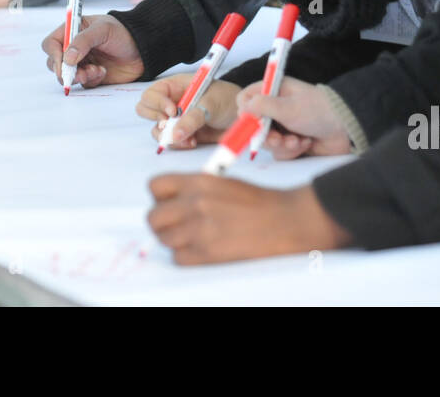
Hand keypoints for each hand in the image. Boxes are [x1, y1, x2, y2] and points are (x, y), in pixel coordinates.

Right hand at [41, 14, 144, 88]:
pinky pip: (83, 83)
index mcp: (72, 31)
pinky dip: (91, 79)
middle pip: (55, 63)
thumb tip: (67, 58)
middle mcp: (74, 48)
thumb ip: (83, 41)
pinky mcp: (91, 76)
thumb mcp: (103, 30)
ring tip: (96, 71)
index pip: (51, 44)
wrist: (144, 48)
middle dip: (64, 70)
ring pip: (67, 76)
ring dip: (78, 76)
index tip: (64, 62)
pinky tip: (103, 72)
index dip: (54, 54)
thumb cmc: (123, 32)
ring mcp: (82, 63)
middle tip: (78, 73)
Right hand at [136, 77, 239, 148]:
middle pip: (146, 109)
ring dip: (168, 136)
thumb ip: (192, 118)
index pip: (153, 93)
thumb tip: (174, 134)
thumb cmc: (227, 99)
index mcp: (175, 86)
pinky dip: (178, 144)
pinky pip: (170, 141)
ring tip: (188, 139)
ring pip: (157, 129)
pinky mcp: (182, 133)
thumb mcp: (211, 104)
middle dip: (156, 120)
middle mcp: (171, 101)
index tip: (172, 112)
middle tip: (170, 126)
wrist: (241, 116)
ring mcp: (175, 119)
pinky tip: (193, 142)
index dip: (158, 103)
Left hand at [146, 178, 352, 264]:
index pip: (155, 186)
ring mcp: (199, 229)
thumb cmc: (260, 202)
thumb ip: (196, 189)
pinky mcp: (207, 253)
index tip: (169, 204)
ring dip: (176, 241)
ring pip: (164, 239)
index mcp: (199, 181)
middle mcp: (194, 203)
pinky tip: (204, 250)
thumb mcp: (224, 183)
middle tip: (179, 226)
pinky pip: (178, 258)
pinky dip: (187, 256)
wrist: (286, 221)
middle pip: (153, 217)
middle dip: (163, 223)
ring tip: (196, 238)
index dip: (160, 197)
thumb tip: (173, 202)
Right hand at [236, 77, 352, 158]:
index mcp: (274, 91)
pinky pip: (280, 152)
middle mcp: (276, 108)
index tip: (252, 122)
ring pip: (267, 141)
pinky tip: (305, 143)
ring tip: (297, 141)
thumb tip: (242, 107)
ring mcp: (283, 126)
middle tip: (277, 139)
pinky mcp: (291, 142)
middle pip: (254, 125)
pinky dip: (291, 150)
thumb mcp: (288, 106)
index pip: (246, 98)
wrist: (346, 129)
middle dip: (265, 136)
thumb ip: (262, 106)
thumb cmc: (319, 110)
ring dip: (281, 145)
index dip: (246, 111)